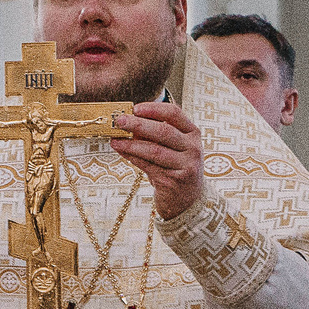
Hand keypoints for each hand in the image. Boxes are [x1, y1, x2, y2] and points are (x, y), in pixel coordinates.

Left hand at [114, 101, 204, 218]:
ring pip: (154, 150)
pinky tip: (122, 152)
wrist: (187, 200)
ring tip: (115, 141)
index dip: (153, 108)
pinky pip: (148, 166)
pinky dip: (133, 158)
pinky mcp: (174, 181)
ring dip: (131, 145)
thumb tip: (128, 123)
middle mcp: (193, 148)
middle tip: (119, 121)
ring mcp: (185, 165)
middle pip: (163, 131)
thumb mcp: (172, 147)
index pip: (174, 113)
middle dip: (138, 124)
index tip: (135, 108)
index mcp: (192, 133)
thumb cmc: (175, 167)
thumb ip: (155, 135)